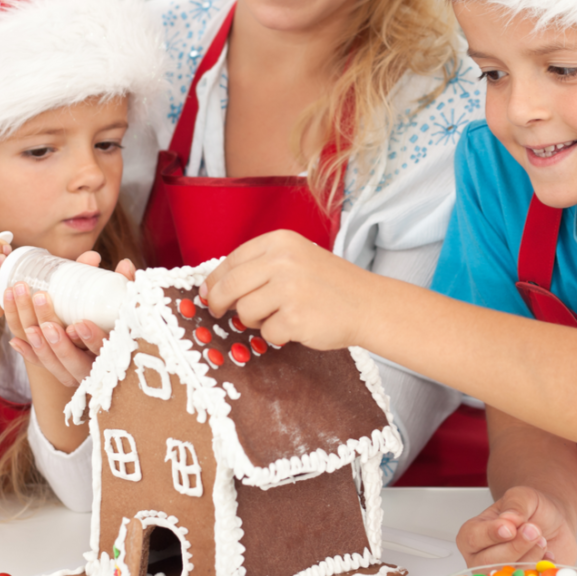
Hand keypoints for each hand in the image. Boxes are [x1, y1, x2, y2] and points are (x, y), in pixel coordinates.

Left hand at [5, 252, 135, 387]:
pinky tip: (14, 340)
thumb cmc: (116, 325)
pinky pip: (39, 364)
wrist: (103, 352)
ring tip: (27, 314)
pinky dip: (27, 352)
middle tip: (42, 301)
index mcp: (110, 354)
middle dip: (55, 337)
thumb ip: (125, 286)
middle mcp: (89, 368)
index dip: (91, 339)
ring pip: (51, 362)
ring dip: (37, 340)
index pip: (102, 350)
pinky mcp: (56, 370)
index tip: (79, 324)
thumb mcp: (123, 308)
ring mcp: (71, 372)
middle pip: (69, 358)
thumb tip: (125, 263)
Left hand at [203, 229, 369, 349]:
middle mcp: (282, 260)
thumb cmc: (330, 284)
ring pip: (245, 312)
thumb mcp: (296, 258)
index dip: (215, 280)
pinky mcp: (295, 317)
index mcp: (280, 241)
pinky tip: (297, 325)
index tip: (208, 293)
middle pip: (230, 286)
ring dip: (256, 321)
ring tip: (280, 315)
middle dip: (219, 303)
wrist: (368, 303)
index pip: (232, 260)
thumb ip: (261, 266)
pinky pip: (267, 332)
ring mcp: (289, 288)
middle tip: (218, 312)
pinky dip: (277, 334)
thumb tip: (214, 287)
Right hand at [456, 486, 576, 567]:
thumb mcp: (523, 496)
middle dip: (516, 546)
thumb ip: (515, 504)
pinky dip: (542, 569)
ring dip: (531, 556)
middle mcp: (481, 558)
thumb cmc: (532, 510)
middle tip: (534, 530)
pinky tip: (546, 554)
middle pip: (490, 561)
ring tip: (541, 539)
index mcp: (473, 533)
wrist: (555, 524)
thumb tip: (508, 519)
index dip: (492, 534)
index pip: (473, 538)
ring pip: (510, 575)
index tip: (511, 528)